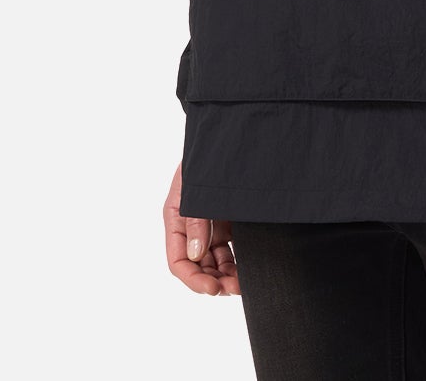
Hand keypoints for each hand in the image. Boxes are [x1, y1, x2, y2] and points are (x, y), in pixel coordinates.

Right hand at [164, 160, 238, 295]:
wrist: (228, 136)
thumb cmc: (206, 158)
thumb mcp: (195, 189)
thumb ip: (196, 221)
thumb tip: (196, 255)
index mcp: (177, 220)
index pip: (178, 261)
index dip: (193, 279)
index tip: (212, 288)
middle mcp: (192, 228)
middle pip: (198, 266)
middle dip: (213, 281)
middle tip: (234, 288)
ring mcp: (211, 226)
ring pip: (215, 262)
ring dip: (226, 276)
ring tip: (243, 284)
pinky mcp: (229, 222)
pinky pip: (230, 250)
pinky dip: (236, 262)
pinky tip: (248, 269)